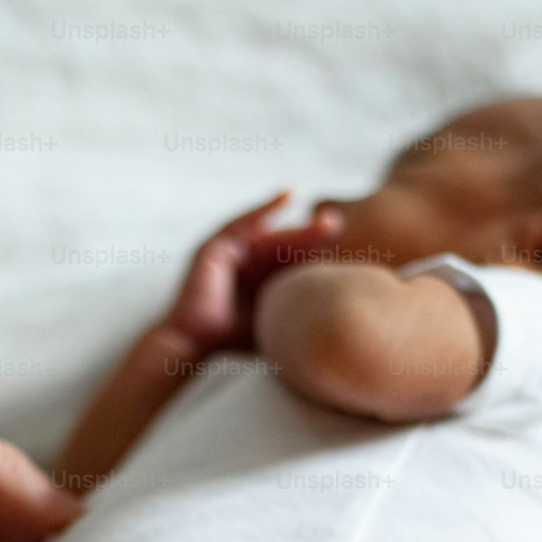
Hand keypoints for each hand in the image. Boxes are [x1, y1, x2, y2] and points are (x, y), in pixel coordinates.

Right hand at [165, 194, 343, 355]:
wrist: (195, 343)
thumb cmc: (231, 339)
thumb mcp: (271, 321)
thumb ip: (293, 313)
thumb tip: (334, 319)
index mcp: (258, 279)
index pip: (291, 261)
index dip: (316, 253)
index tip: (346, 250)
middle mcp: (244, 261)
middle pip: (284, 243)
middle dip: (311, 234)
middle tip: (338, 225)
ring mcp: (229, 252)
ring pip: (269, 233)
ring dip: (295, 224)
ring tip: (323, 219)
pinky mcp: (214, 246)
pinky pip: (242, 223)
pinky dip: (262, 210)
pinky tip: (286, 198)